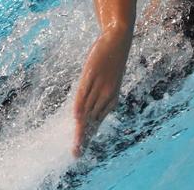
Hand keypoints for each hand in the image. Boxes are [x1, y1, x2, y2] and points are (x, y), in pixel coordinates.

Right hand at [72, 30, 129, 156]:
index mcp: (112, 97)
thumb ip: (100, 93)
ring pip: (89, 110)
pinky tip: (75, 119)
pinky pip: (84, 94)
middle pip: (93, 120)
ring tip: (76, 144)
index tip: (82, 149)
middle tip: (76, 154)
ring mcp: (99, 85)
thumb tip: (88, 106)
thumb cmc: (111, 59)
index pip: (98, 121)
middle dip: (84, 138)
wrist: (118, 38)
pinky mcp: (91, 75)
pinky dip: (80, 107)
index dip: (89, 135)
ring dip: (82, 129)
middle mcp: (107, 94)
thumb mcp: (109, 79)